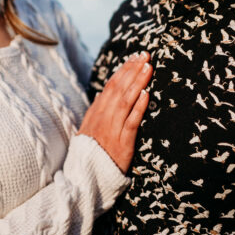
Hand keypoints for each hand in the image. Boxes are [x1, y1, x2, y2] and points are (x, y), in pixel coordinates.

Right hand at [79, 53, 151, 171]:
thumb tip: (102, 95)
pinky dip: (139, 107)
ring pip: (125, 101)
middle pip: (118, 88)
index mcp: (95, 113)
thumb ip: (96, 112)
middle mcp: (103, 118)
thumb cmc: (90, 155)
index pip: (110, 85)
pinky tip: (147, 94)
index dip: (123, 70)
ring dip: (137, 82)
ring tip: (148, 67)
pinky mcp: (122, 143)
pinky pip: (131, 122)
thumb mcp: (88, 131)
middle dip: (132, 70)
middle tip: (145, 55)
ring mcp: (112, 130)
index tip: (135, 57)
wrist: (86, 179)